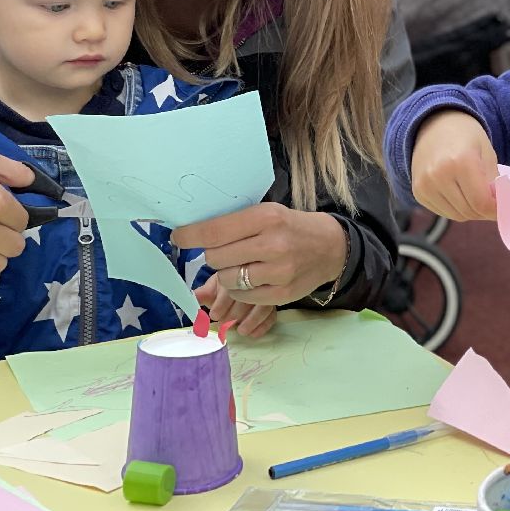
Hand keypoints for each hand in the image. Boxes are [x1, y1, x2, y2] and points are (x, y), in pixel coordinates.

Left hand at [172, 203, 347, 307]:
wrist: (331, 247)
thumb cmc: (291, 227)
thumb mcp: (268, 213)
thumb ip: (235, 223)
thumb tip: (190, 234)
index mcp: (266, 217)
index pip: (214, 231)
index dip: (189, 235)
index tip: (178, 237)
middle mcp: (273, 244)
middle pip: (215, 257)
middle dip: (214, 255)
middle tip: (226, 251)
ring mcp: (279, 271)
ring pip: (227, 279)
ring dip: (227, 274)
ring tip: (242, 265)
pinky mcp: (282, 293)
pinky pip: (243, 296)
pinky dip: (241, 290)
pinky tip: (252, 279)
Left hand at [194, 277, 277, 338]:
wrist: (243, 284)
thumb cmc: (226, 287)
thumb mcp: (213, 287)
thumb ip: (203, 293)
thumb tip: (192, 298)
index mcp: (237, 275)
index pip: (233, 287)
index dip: (223, 302)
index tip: (214, 315)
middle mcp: (255, 282)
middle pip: (249, 298)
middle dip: (235, 314)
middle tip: (224, 325)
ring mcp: (267, 294)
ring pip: (263, 306)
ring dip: (252, 320)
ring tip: (241, 331)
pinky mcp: (273, 306)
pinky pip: (272, 315)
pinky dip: (263, 326)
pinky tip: (253, 334)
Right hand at [410, 111, 499, 221]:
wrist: (433, 125)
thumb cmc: (466, 136)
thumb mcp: (488, 154)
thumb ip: (496, 183)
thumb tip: (506, 208)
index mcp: (461, 162)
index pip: (481, 202)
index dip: (498, 210)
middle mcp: (439, 176)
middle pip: (469, 211)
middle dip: (487, 211)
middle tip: (496, 201)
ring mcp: (425, 185)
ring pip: (457, 216)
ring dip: (472, 211)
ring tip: (478, 195)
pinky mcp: (418, 192)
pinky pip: (443, 212)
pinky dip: (457, 209)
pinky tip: (461, 193)